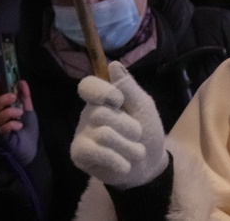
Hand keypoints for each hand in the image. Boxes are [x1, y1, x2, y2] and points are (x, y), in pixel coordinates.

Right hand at [0, 80, 37, 164]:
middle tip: (13, 97)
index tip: (2, 76)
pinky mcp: (1, 138)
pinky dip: (10, 125)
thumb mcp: (28, 110)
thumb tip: (22, 81)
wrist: (30, 149)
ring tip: (19, 113)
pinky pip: (1, 130)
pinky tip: (18, 125)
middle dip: (2, 100)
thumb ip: (25, 97)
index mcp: (1, 109)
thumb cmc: (26, 129)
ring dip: (8, 113)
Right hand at [70, 61, 168, 189]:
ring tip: (135, 151)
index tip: (119, 100)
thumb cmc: (147, 131)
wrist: (149, 165)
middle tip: (137, 134)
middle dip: (129, 127)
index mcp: (103, 98)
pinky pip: (96, 153)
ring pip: (103, 134)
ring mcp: (82, 134)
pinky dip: (117, 160)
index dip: (102, 91)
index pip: (88, 86)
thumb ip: (129, 88)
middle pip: (102, 114)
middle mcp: (89, 114)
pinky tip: (124, 164)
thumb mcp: (143, 106)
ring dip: (128, 146)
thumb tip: (114, 64)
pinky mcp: (80, 154)